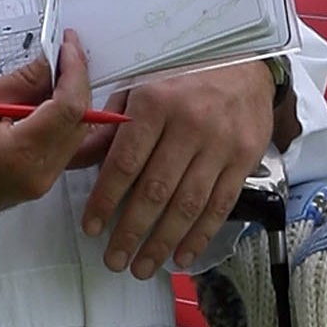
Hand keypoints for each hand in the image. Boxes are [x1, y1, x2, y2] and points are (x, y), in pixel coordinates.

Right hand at [0, 33, 99, 234]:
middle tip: (64, 55)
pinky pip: (63, 150)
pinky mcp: (35, 187)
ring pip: (76, 137)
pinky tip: (46, 103)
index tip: (68, 45)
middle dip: (77, 84)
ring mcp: (39, 186)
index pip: (70, 107)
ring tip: (53, 75)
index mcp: (22, 155)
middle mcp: (39, 176)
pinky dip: (61, 124)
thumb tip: (51, 64)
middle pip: (80, 123)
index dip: (75, 71)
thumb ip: (20, 82)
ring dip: (71, 103)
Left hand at [78, 56, 276, 277]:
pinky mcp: (244, 159)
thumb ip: (113, 121)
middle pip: (155, 190)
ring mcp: (220, 144)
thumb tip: (81, 157)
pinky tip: (182, 255)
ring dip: (162, 242)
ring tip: (141, 266)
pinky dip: (200, 235)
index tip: (92, 227)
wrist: (246, 60)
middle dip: (131, 231)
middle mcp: (189, 125)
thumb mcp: (143, 82)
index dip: (105, 200)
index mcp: (156, 102)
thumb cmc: (185, 74)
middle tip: (114, 260)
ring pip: (187, 204)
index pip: (125, 162)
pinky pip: (220, 205)